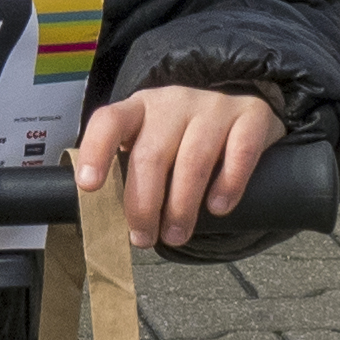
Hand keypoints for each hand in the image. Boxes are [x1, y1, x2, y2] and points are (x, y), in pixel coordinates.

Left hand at [71, 85, 284, 252]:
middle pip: (152, 154)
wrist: (242, 112)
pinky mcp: (250, 116)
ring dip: (181, 205)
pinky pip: (239, 152)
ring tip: (176, 235)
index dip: (96, 151)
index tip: (89, 186)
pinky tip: (218, 208)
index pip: (109, 121)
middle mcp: (173, 102)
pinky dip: (228, 185)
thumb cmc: (185, 141)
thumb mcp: (153, 146)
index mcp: (140, 108)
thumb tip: (107, 222)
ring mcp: (213, 106)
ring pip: (193, 160)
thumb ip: (132, 174)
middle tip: (144, 237)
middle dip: (143, 203)